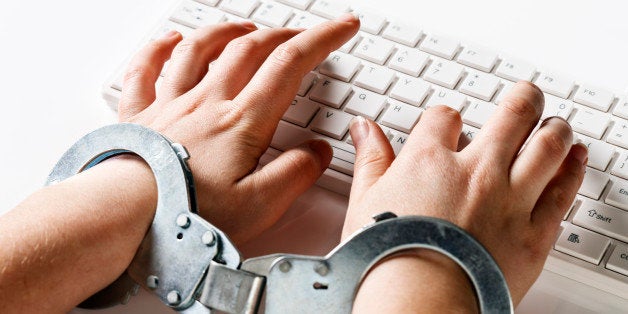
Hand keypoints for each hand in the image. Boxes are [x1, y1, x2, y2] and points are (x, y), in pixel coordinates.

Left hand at [118, 16, 358, 243]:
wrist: (123, 215)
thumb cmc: (186, 215)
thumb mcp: (260, 205)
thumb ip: (296, 174)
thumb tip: (317, 152)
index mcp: (241, 122)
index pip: (289, 65)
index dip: (321, 40)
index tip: (341, 27)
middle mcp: (206, 103)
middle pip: (249, 50)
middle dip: (281, 36)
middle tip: (300, 35)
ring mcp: (169, 105)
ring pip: (200, 51)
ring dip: (227, 32)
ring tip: (244, 28)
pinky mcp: (139, 117)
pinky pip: (145, 70)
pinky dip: (159, 49)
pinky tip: (169, 41)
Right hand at [344, 82, 586, 306]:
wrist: (418, 300)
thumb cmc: (388, 257)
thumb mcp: (366, 200)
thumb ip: (371, 158)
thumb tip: (364, 128)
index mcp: (431, 161)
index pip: (444, 118)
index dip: (447, 117)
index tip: (449, 124)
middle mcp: (476, 172)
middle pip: (512, 116)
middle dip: (522, 100)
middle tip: (526, 94)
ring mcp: (510, 200)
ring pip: (547, 147)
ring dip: (554, 128)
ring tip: (555, 122)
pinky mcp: (534, 233)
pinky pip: (563, 192)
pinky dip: (573, 169)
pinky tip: (575, 158)